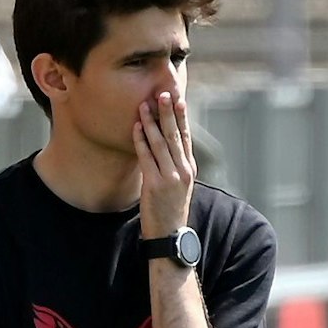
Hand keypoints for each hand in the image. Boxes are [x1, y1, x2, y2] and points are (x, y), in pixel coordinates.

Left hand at [135, 91, 193, 237]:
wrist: (170, 235)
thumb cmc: (169, 209)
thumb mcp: (176, 185)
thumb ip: (172, 166)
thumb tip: (160, 148)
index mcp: (189, 168)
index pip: (185, 136)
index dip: (181, 117)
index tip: (178, 97)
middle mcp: (183, 169)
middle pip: (175, 135)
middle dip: (169, 112)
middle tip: (164, 92)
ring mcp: (171, 176)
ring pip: (161, 143)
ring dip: (152, 122)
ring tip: (146, 103)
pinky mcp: (155, 184)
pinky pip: (147, 157)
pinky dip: (141, 140)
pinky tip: (137, 127)